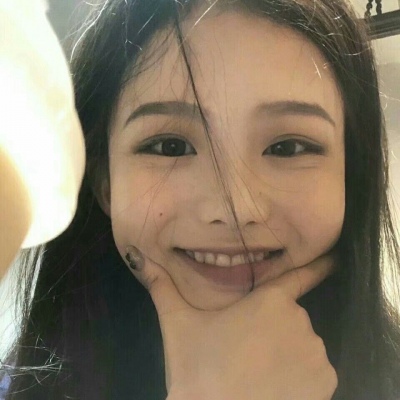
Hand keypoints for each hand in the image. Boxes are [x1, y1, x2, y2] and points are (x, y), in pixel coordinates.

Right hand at [127, 250, 337, 399]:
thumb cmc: (198, 367)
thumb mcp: (177, 324)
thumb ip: (162, 287)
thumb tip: (139, 258)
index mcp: (269, 301)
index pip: (299, 276)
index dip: (317, 267)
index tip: (334, 260)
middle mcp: (299, 320)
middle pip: (289, 318)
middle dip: (273, 328)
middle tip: (246, 350)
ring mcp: (315, 353)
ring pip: (302, 344)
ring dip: (286, 353)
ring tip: (258, 372)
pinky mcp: (325, 383)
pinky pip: (315, 370)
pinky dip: (301, 376)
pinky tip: (276, 387)